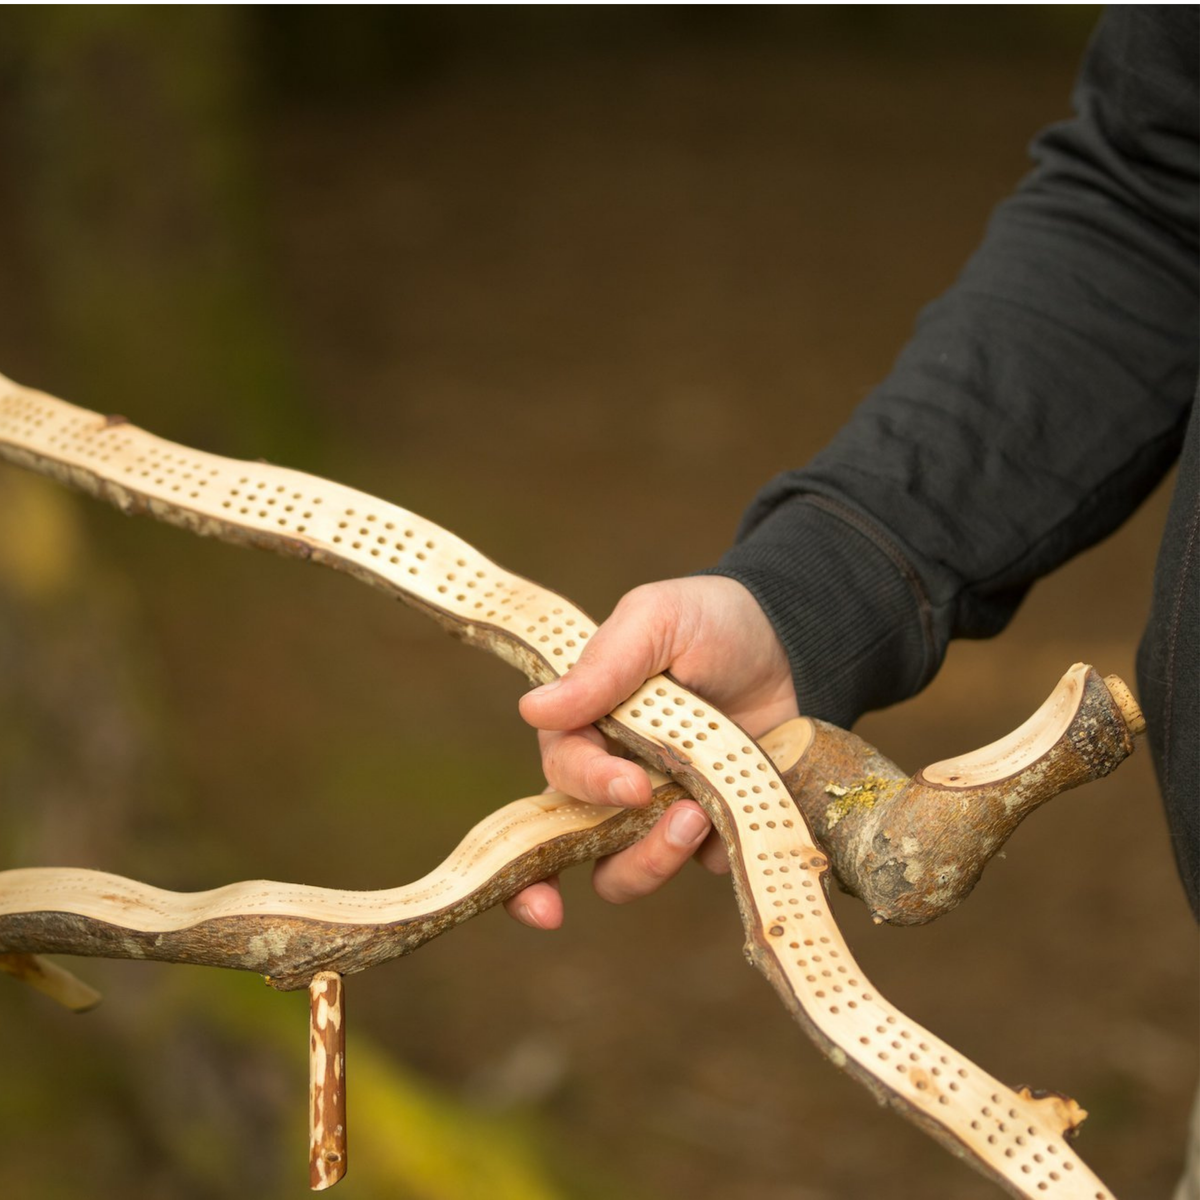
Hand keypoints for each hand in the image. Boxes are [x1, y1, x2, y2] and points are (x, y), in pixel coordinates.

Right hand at [503, 576, 796, 928]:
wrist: (794, 641)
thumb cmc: (711, 621)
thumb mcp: (656, 622)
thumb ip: (601, 667)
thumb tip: (532, 710)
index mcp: (585, 723)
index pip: (563, 769)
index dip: (588, 786)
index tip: (634, 786)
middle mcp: (609, 773)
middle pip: (569, 840)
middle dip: (548, 880)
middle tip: (555, 914)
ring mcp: (658, 808)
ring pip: (621, 871)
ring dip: (649, 862)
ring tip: (699, 819)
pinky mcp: (709, 827)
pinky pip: (697, 865)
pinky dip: (713, 852)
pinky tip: (743, 810)